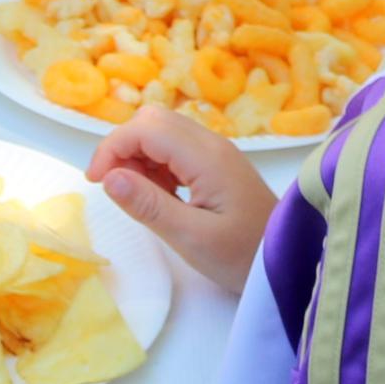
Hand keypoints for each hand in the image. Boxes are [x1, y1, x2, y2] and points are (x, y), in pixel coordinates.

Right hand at [87, 105, 277, 292]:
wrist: (288, 263)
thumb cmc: (242, 256)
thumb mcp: (191, 238)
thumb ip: (149, 206)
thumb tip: (109, 177)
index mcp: (206, 157)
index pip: (146, 128)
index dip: (113, 147)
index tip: (96, 182)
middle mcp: (211, 144)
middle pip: (154, 120)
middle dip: (124, 147)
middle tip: (115, 188)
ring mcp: (216, 153)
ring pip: (163, 131)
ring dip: (139, 155)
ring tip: (139, 197)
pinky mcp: (217, 165)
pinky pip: (176, 149)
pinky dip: (156, 165)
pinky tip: (159, 196)